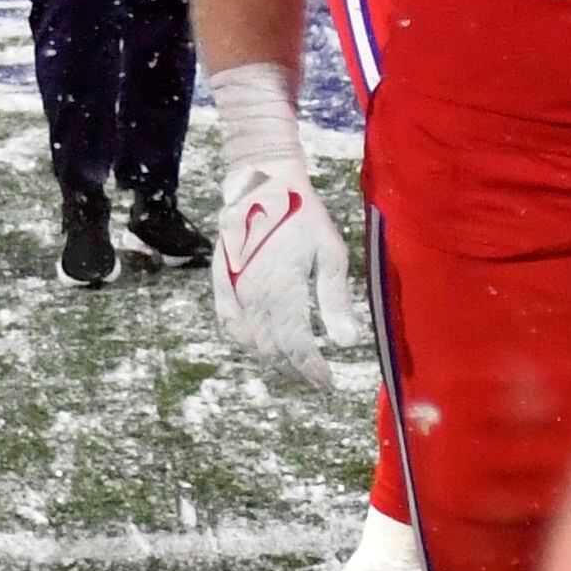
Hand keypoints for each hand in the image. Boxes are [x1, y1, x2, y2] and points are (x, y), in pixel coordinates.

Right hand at [210, 158, 365, 387]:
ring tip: (294, 366)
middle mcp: (253, 296)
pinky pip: (231, 325)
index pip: (297, 347)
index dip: (313, 370)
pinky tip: (260, 346)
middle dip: (296, 370)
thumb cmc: (303, 217)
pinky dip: (246, 342)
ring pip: (251, 342)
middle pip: (273, 350)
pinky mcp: (222, 284)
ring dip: (273, 360)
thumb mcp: (330, 254)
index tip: (328, 384)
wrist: (262, 186)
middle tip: (316, 379)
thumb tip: (348, 343)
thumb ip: (336, 301)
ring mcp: (233, 291)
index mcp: (282, 291)